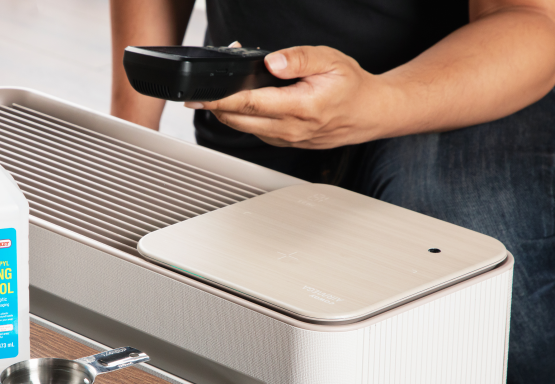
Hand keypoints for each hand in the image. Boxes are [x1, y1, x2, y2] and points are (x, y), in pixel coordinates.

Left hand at [185, 45, 396, 148]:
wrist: (369, 113)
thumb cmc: (351, 87)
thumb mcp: (330, 60)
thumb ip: (298, 59)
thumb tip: (270, 61)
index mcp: (301, 108)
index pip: (250, 104)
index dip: (221, 100)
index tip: (200, 97)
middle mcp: (290, 129)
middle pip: (238, 120)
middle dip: (214, 107)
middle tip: (196, 94)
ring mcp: (285, 139)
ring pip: (243, 128)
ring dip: (227, 111)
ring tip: (218, 92)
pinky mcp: (283, 142)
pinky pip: (254, 131)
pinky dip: (242, 117)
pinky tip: (241, 102)